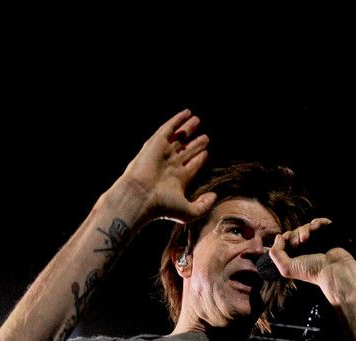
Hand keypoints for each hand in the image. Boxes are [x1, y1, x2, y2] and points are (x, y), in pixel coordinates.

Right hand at [120, 108, 216, 224]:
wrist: (141, 196)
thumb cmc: (162, 207)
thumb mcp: (188, 212)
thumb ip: (203, 206)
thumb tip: (214, 196)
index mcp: (177, 180)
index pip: (191, 166)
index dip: (199, 158)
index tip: (206, 152)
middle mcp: (170, 166)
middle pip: (185, 151)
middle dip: (195, 144)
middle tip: (205, 137)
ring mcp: (162, 154)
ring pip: (177, 138)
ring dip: (187, 129)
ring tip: (197, 120)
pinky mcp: (156, 144)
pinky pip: (168, 128)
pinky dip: (176, 120)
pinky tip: (186, 113)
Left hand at [267, 218, 355, 302]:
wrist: (333, 270)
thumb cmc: (311, 271)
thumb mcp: (286, 268)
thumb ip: (276, 254)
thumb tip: (278, 237)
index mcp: (297, 255)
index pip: (286, 240)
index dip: (285, 238)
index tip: (287, 242)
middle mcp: (307, 248)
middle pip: (295, 232)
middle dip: (294, 235)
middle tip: (298, 244)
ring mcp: (318, 240)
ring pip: (306, 226)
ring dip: (304, 230)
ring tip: (306, 239)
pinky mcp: (328, 234)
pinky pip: (320, 222)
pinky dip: (317, 222)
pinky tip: (315, 228)